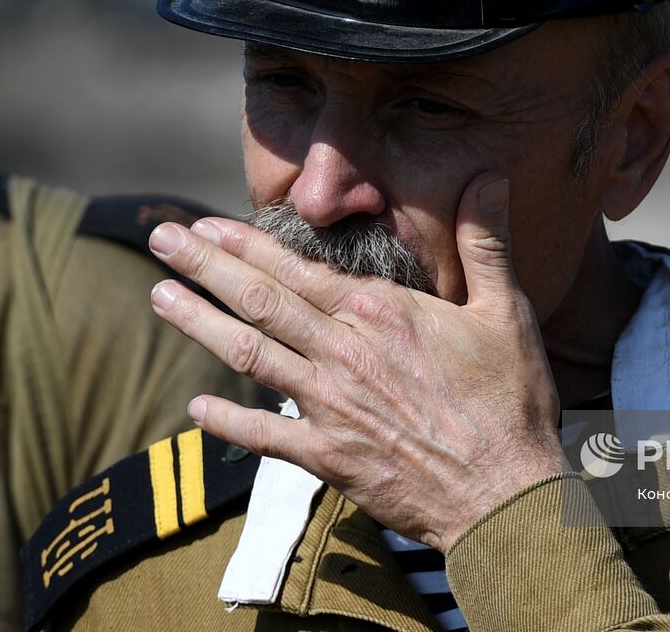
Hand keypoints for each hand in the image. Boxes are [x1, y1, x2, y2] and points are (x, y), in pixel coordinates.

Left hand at [146, 173, 569, 550]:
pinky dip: (227, 421)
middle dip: (203, 267)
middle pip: (258, 301)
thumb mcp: (506, 311)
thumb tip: (489, 175)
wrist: (505, 494)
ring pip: (249, 356)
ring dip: (199, 324)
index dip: (245, 244)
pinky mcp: (328, 457)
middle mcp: (342, 353)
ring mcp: (329, 407)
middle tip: (160, 238)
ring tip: (159, 296)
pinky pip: (264, 436)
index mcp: (380, 313)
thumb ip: (487, 241)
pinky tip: (196, 407)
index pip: (296, 268)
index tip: (205, 224)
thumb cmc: (510, 401)